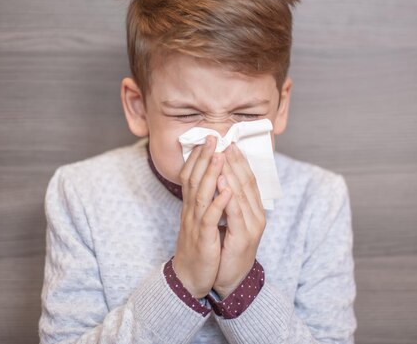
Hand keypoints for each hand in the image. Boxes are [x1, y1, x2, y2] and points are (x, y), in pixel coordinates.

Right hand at [173, 136, 231, 297]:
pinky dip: (218, 203)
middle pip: (195, 179)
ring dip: (211, 174)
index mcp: (192, 207)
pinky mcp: (202, 239)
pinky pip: (209, 218)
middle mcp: (191, 211)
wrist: (190, 278)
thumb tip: (214, 183)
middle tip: (212, 137)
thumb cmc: (199, 249)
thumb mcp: (200, 221)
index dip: (199, 157)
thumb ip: (205, 202)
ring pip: (201, 194)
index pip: (192, 176)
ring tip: (220, 155)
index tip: (208, 140)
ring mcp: (195, 224)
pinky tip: (226, 190)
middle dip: (204, 157)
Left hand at [213, 143, 265, 298]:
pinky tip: (221, 181)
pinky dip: (228, 195)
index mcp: (254, 210)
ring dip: (232, 172)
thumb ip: (230, 202)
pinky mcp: (243, 237)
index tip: (229, 143)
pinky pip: (235, 212)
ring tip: (222, 154)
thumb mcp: (229, 222)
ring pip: (242, 193)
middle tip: (225, 142)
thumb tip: (223, 179)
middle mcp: (257, 215)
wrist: (228, 280)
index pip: (248, 180)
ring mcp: (252, 226)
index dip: (239, 161)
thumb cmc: (226, 250)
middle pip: (247, 182)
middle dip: (236, 161)